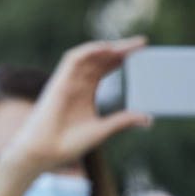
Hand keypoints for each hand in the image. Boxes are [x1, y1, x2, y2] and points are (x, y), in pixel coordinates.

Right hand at [6, 38, 151, 174]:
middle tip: (142, 44)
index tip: (142, 53)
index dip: (122, 58)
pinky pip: (73, 59)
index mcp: (87, 92)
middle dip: (120, 49)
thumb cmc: (69, 143)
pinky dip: (88, 51)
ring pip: (89, 56)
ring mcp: (68, 81)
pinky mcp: (59, 81)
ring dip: (108, 48)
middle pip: (100, 58)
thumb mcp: (103, 129)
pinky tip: (106, 48)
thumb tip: (148, 119)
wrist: (46, 151)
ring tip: (129, 46)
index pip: (106, 68)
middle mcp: (78, 83)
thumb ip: (123, 120)